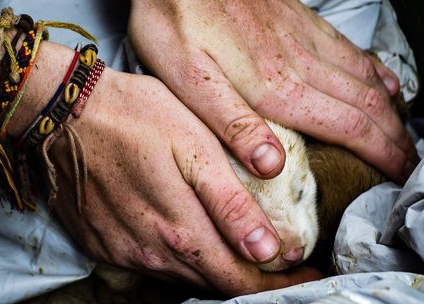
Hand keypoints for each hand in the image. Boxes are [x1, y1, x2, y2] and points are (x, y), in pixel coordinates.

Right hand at [49, 68, 320, 294]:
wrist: (64, 113)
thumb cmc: (135, 117)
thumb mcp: (194, 146)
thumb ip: (230, 203)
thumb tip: (268, 250)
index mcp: (181, 230)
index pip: (240, 278)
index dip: (279, 284)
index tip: (306, 279)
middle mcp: (151, 252)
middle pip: (212, 283)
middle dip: (249, 280)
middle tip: (278, 267)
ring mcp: (123, 251)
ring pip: (181, 277)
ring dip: (212, 271)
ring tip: (235, 254)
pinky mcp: (102, 243)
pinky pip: (148, 265)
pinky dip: (174, 261)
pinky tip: (182, 241)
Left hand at [128, 0, 417, 183]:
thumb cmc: (176, 24)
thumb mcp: (190, 83)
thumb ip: (233, 125)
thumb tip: (272, 166)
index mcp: (276, 87)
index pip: (347, 127)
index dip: (380, 154)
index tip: (398, 173)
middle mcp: (300, 62)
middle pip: (365, 105)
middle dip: (393, 137)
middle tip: (407, 161)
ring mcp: (302, 37)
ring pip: (363, 77)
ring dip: (388, 109)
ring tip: (400, 132)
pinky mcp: (298, 20)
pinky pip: (349, 48)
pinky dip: (374, 70)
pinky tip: (383, 80)